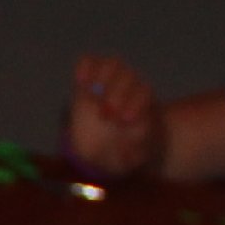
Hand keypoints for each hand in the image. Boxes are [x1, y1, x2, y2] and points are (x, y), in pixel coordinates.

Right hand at [65, 52, 161, 177]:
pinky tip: (80, 81)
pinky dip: (85, 67)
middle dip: (117, 93)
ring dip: (102, 78)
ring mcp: (109, 82)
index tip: (124, 120)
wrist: (112, 146)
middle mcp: (130, 88)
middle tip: (106, 115)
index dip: (134, 103)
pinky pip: (89, 63)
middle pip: (128, 76)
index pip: (143, 93)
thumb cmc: (126, 153)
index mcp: (145, 105)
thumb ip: (130, 156)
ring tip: (92, 98)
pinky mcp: (90, 81)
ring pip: (112, 64)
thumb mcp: (132, 161)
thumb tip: (126, 148)